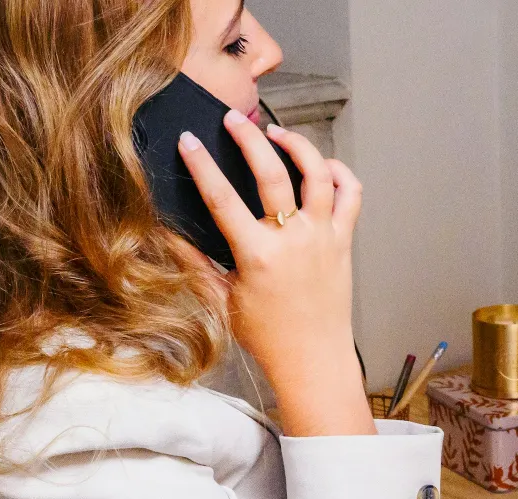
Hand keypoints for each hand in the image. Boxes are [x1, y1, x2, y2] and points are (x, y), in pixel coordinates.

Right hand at [177, 109, 373, 436]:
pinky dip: (338, 173)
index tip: (188, 141)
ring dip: (297, 146)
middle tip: (233, 120)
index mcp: (258, 256)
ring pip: (317, 174)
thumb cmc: (267, 336)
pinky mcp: (344, 241)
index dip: (201, 165)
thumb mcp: (222, 301)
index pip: (223, 199)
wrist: (314, 360)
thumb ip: (195, 264)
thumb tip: (167, 233)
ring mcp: (323, 237)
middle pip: (272, 173)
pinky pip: (350, 195)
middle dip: (249, 139)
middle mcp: (294, 241)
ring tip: (277, 134)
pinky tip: (320, 165)